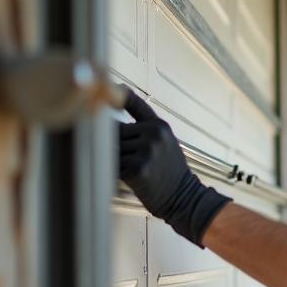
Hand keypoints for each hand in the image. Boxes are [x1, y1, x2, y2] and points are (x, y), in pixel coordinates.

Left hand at [117, 90, 230, 246]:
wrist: (183, 197)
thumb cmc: (169, 170)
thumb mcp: (164, 141)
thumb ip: (143, 125)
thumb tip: (113, 107)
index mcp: (159, 125)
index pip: (132, 102)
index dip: (115, 93)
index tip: (104, 89)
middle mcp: (154, 134)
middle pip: (115, 130)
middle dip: (110, 141)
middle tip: (114, 152)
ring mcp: (146, 151)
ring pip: (111, 148)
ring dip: (111, 158)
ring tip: (125, 168)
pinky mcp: (137, 168)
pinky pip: (112, 164)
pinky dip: (112, 170)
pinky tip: (124, 176)